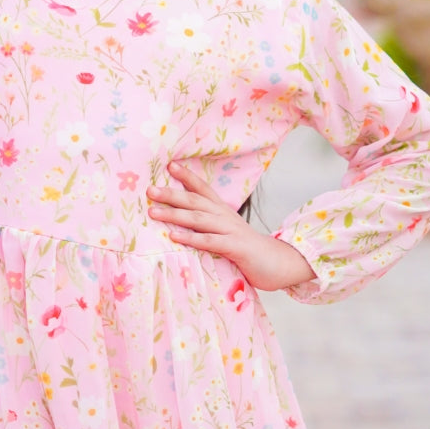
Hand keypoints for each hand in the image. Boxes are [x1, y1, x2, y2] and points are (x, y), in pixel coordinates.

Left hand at [146, 161, 314, 291]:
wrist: (279, 264)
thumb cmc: (247, 250)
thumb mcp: (227, 232)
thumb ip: (209, 226)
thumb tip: (183, 221)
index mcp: (223, 211)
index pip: (203, 189)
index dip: (187, 176)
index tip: (169, 165)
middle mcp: (225, 217)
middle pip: (195, 201)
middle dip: (171, 194)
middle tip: (149, 190)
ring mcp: (231, 231)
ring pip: (199, 219)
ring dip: (175, 214)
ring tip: (153, 212)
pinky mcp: (235, 248)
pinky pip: (210, 241)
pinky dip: (191, 238)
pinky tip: (174, 236)